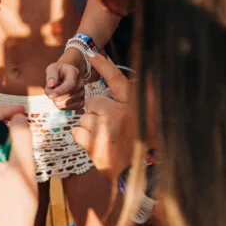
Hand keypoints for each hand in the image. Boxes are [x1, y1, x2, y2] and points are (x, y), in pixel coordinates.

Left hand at [44, 56, 84, 102]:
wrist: (65, 75)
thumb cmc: (58, 72)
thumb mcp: (52, 69)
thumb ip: (51, 75)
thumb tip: (51, 84)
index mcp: (74, 72)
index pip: (70, 84)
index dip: (59, 91)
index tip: (50, 96)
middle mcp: (81, 82)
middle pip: (68, 95)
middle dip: (56, 96)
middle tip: (51, 90)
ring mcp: (83, 92)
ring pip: (67, 103)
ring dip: (57, 101)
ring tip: (57, 93)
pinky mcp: (82, 101)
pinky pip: (71, 108)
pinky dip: (62, 106)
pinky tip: (60, 99)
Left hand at [73, 56, 136, 176]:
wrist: (142, 173)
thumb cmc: (144, 143)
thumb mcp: (148, 116)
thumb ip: (142, 95)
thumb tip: (142, 75)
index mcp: (133, 105)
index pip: (116, 79)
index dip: (103, 64)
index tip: (90, 52)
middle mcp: (119, 114)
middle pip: (93, 103)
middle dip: (97, 114)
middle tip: (111, 128)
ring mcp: (105, 130)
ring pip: (84, 119)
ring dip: (90, 128)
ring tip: (106, 139)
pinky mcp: (94, 145)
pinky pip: (77, 132)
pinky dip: (83, 138)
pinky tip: (98, 145)